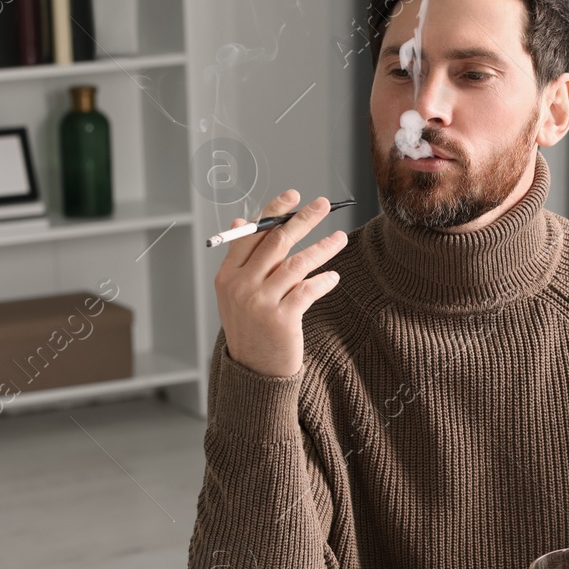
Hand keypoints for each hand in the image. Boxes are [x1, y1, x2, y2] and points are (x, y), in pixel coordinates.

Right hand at [214, 190, 347, 377]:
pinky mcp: (281, 320)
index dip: (274, 212)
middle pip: (276, 242)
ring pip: (296, 264)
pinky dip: (323, 281)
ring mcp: (260, 303)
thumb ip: (240, 259)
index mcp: (228, 275)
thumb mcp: (235, 294)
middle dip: (302, 219)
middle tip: (324, 205)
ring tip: (341, 238)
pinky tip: (334, 276)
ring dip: (322, 248)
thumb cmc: (249, 328)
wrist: (253, 373)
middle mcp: (241, 286)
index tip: (293, 196)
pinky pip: (308, 290)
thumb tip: (241, 220)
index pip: (251, 234)